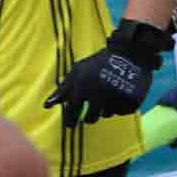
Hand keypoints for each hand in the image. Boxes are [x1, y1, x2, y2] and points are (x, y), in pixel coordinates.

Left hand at [44, 19, 169, 125]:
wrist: (129, 52)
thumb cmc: (98, 63)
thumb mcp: (77, 72)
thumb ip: (62, 90)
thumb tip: (46, 106)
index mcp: (82, 85)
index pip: (72, 111)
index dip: (70, 120)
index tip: (71, 125)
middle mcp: (99, 92)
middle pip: (90, 118)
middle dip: (88, 118)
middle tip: (88, 117)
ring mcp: (116, 96)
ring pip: (106, 115)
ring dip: (105, 109)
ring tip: (107, 96)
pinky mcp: (131, 99)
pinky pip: (121, 111)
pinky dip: (119, 106)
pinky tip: (120, 94)